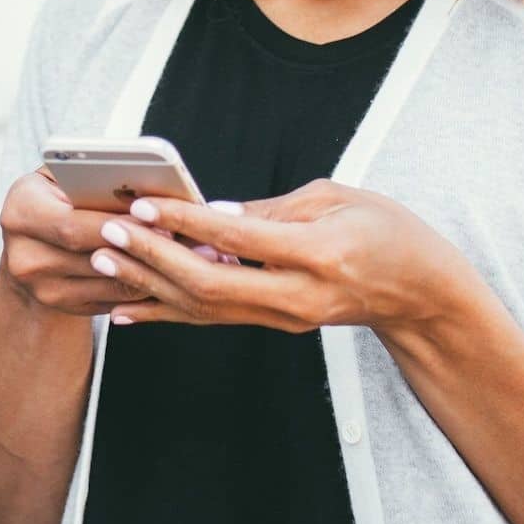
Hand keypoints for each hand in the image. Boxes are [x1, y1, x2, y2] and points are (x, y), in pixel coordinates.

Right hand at [0, 169, 192, 318]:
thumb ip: (88, 177)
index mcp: (20, 212)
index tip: (151, 215)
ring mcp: (41, 288)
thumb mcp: (60, 177)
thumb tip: (140, 185)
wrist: (30, 243)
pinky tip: (160, 271)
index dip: (115, 223)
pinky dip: (138, 286)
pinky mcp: (60, 306)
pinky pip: (110, 299)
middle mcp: (23, 256)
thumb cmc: (55, 198)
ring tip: (175, 251)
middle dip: (137, 246)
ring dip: (145, 269)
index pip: (72, 225)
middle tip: (174, 234)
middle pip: (93, 257)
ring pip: (107, 282)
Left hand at [85, 180, 482, 333]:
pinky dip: (166, 312)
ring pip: (204, 309)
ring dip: (149, 285)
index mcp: (319, 254)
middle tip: (110, 232)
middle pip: (211, 284)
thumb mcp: (338, 198)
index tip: (144, 203)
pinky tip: (127, 306)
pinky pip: (212, 321)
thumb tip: (214, 213)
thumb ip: (274, 208)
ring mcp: (286, 319)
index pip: (239, 238)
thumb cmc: (387, 231)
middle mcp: (298, 295)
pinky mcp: (275, 326)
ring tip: (103, 260)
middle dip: (154, 258)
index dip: (187, 221)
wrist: (420, 293)